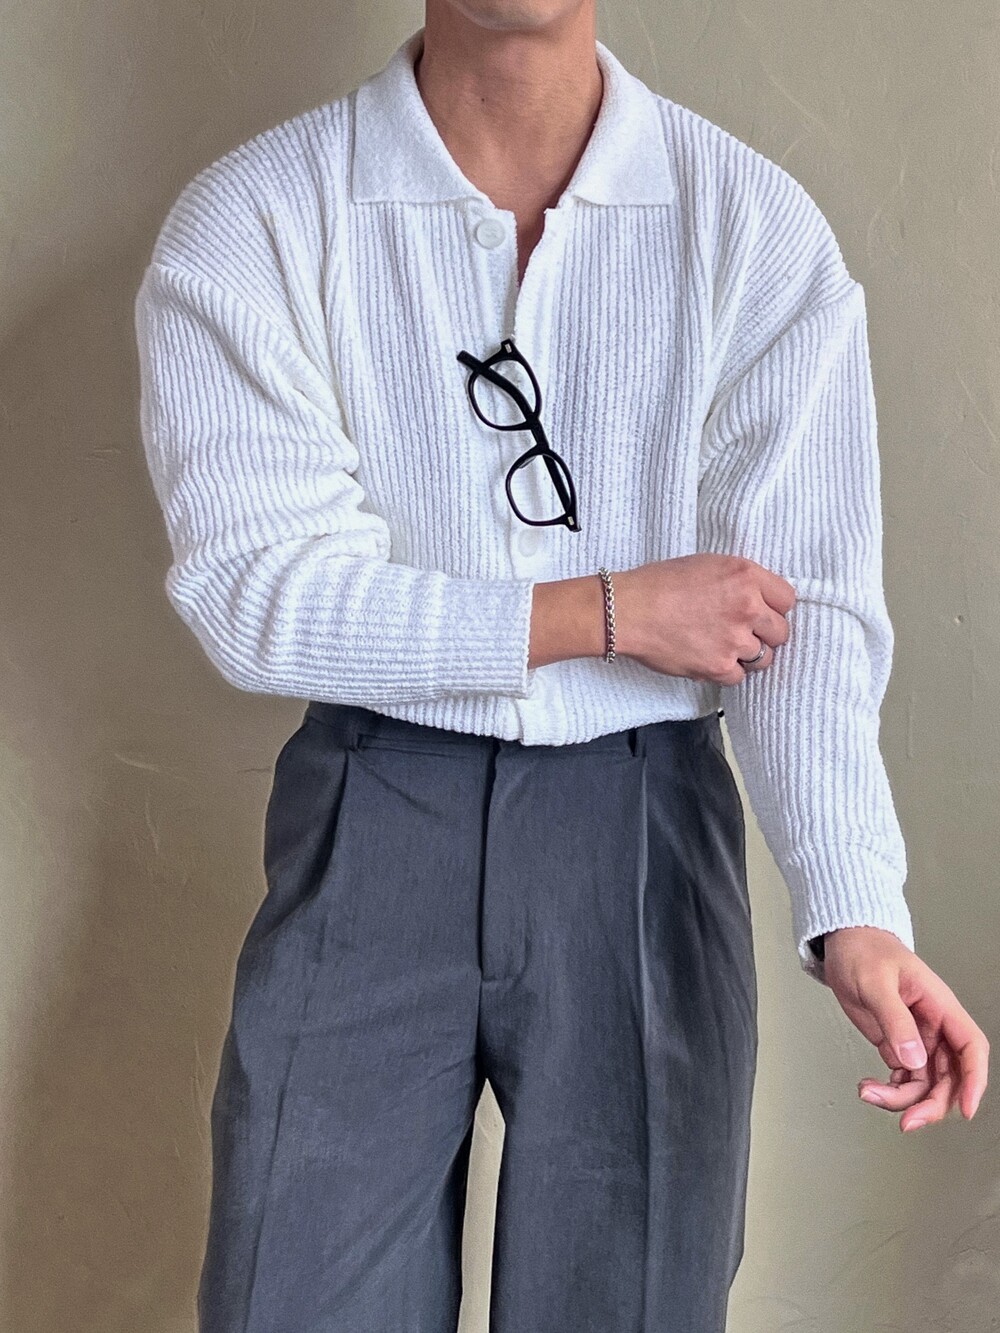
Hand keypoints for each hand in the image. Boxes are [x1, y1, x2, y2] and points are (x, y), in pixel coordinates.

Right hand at [613, 554, 796, 684]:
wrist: (629, 609)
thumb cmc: (659, 583)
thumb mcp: (707, 565)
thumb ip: (739, 581)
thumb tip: (757, 600)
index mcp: (746, 575)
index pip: (787, 599)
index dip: (773, 608)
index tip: (761, 613)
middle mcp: (748, 607)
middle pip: (781, 632)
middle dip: (764, 634)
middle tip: (741, 632)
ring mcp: (735, 639)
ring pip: (764, 658)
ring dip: (748, 656)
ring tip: (724, 648)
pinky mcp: (719, 666)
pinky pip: (739, 677)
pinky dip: (726, 672)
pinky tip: (709, 659)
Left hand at [821, 926, 988, 1130]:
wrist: (845, 944)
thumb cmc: (865, 952)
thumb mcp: (876, 982)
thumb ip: (894, 1019)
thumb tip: (912, 1059)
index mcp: (940, 1006)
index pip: (971, 1047)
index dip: (974, 1080)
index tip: (966, 1109)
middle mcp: (933, 1026)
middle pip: (949, 1076)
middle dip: (931, 1103)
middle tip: (907, 1121)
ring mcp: (916, 1038)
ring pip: (925, 1083)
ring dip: (903, 1099)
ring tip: (869, 1093)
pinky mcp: (897, 1044)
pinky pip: (904, 1078)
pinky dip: (890, 1090)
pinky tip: (870, 1087)